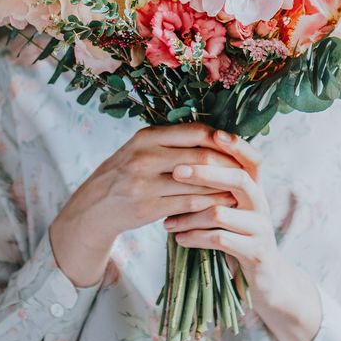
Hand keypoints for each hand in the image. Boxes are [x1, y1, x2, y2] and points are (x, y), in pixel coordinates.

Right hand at [50, 124, 240, 286]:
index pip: (195, 132)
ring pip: (198, 184)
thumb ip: (172, 140)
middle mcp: (144, 157)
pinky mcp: (148, 208)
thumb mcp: (142, 147)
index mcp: (147, 136)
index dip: (221, 140)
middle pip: (200, 158)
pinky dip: (209, 204)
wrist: (95, 206)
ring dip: (222, 187)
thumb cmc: (127, 172)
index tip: (237, 147)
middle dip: (227, 166)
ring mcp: (144, 184)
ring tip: (239, 188)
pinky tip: (221, 203)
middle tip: (246, 171)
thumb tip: (216, 134)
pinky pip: (189, 205)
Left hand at [165, 129, 277, 289]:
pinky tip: (179, 238)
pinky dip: (194, 237)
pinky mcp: (254, 252)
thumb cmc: (236, 233)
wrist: (263, 277)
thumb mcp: (232, 205)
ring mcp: (260, 227)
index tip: (214, 134)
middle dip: (205, 173)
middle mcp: (261, 203)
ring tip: (167, 221)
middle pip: (237, 178)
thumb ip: (218, 183)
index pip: (252, 158)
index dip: (237, 145)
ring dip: (189, 216)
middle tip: (176, 171)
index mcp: (256, 186)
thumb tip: (183, 156)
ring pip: (221, 213)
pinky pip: (219, 240)